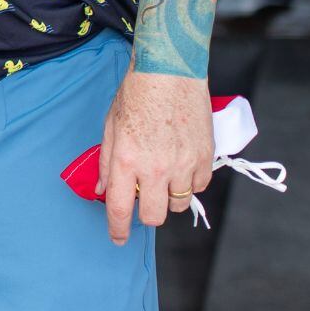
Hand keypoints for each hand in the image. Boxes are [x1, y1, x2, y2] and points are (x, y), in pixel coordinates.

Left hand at [97, 69, 212, 244]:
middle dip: (146, 213)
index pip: (121, 207)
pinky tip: (181, 166)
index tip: (117, 239)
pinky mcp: (205, 158)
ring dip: (169, 197)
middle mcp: (156, 168)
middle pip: (155, 216)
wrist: (170, 72)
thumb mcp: (110, 126)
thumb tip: (104, 190)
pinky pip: (199, 187)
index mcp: (127, 160)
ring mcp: (184, 165)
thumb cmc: (136, 94)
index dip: (117, 229)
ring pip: (179, 204)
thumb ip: (107, 162)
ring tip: (162, 175)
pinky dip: (190, 183)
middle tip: (142, 199)